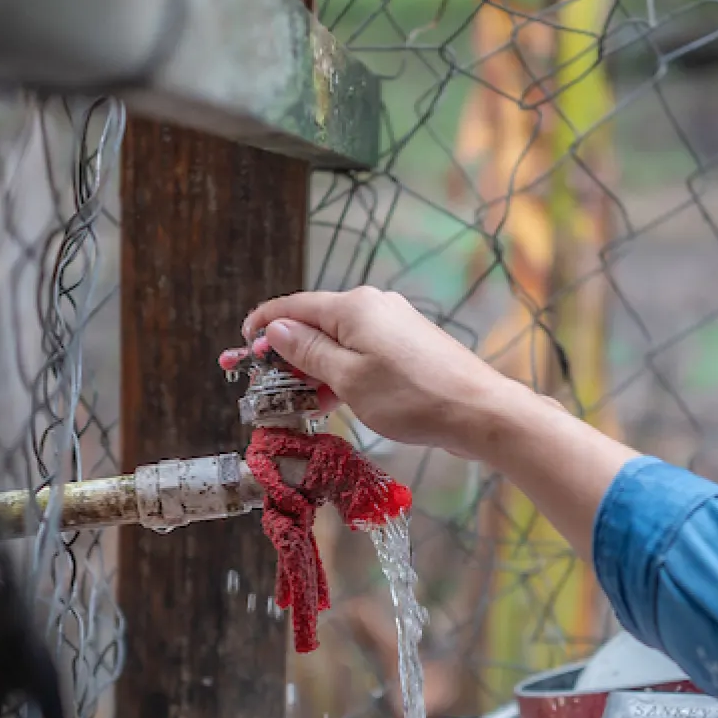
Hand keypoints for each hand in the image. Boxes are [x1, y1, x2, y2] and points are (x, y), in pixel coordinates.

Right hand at [241, 288, 538, 460]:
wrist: (477, 411)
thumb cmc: (412, 397)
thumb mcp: (348, 379)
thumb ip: (308, 352)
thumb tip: (277, 329)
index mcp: (354, 307)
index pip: (293, 306)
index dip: (262, 325)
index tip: (240, 346)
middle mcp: (374, 306)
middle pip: (315, 322)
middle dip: (286, 350)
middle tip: (261, 380)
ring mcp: (394, 324)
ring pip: (339, 340)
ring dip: (314, 366)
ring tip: (296, 397)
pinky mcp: (408, 345)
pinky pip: (361, 351)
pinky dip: (341, 371)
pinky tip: (334, 397)